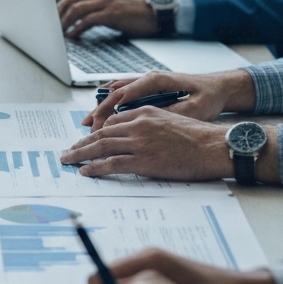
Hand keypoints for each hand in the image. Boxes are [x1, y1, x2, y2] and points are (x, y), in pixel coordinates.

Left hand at [57, 0, 155, 36]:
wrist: (156, 9)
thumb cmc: (133, 7)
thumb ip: (93, 1)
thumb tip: (72, 13)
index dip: (57, 10)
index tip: (51, 21)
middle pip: (68, 1)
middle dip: (57, 17)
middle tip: (51, 30)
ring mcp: (105, 0)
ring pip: (75, 10)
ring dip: (64, 24)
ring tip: (59, 35)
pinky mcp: (111, 13)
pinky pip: (87, 21)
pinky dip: (76, 29)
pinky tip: (73, 36)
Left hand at [63, 106, 246, 179]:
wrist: (215, 147)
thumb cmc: (199, 138)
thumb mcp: (171, 120)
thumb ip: (150, 125)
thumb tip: (136, 137)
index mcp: (145, 113)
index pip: (112, 121)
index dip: (96, 132)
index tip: (86, 140)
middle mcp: (139, 124)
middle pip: (101, 133)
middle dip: (81, 143)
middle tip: (68, 151)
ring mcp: (140, 142)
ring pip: (101, 147)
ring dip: (80, 154)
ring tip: (68, 160)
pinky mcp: (143, 160)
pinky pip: (111, 163)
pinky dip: (94, 167)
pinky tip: (85, 170)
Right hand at [85, 68, 255, 129]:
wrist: (218, 87)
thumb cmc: (207, 96)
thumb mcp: (194, 108)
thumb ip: (171, 113)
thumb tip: (148, 122)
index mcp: (155, 80)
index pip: (124, 94)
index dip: (108, 110)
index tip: (98, 125)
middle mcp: (147, 78)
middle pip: (115, 93)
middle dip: (99, 111)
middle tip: (88, 128)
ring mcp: (145, 82)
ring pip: (115, 93)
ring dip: (101, 108)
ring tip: (87, 122)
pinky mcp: (147, 88)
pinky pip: (122, 94)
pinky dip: (109, 104)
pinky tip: (101, 114)